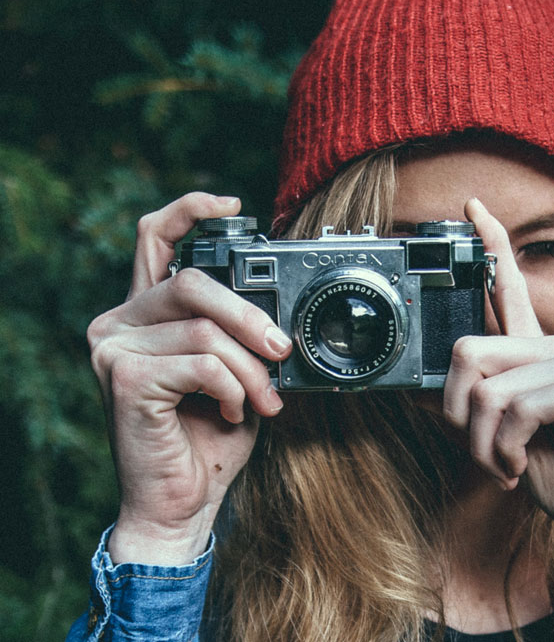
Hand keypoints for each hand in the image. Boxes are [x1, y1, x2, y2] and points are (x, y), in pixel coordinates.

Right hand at [86, 193, 291, 563]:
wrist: (182, 503)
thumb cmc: (208, 438)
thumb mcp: (234, 372)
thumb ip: (238, 333)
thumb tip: (279, 313)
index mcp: (144, 313)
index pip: (155, 239)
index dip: (191, 210)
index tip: (234, 205)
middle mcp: (119, 322)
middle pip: (194, 283)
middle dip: (252, 317)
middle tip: (283, 350)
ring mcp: (114, 348)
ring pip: (206, 329)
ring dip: (250, 368)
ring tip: (263, 400)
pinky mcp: (123, 378)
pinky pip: (201, 363)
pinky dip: (232, 389)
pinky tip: (231, 413)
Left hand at [448, 199, 553, 641]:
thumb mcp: (507, 448)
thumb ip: (473, 418)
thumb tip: (419, 396)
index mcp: (537, 356)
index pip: (508, 287)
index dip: (490, 243)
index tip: (472, 206)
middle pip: (465, 348)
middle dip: (454, 415)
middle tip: (481, 455)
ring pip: (484, 388)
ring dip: (482, 447)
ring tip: (509, 470)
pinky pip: (514, 409)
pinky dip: (505, 451)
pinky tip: (522, 469)